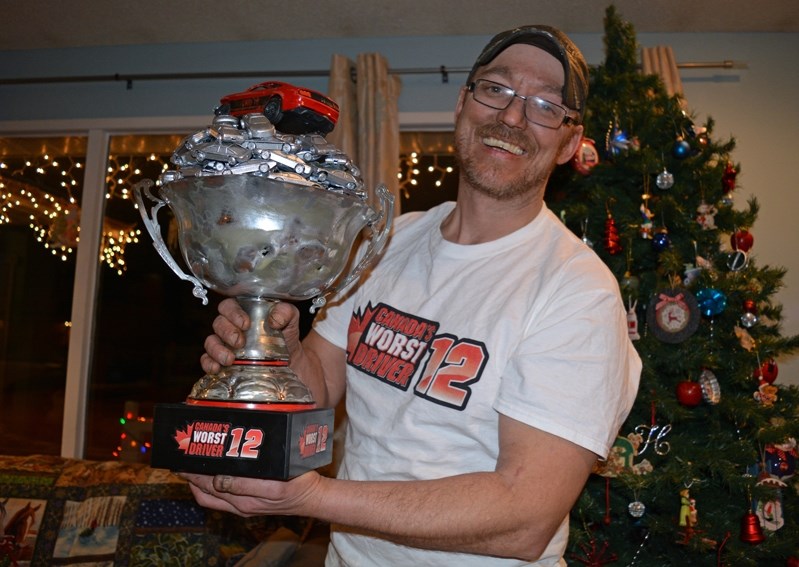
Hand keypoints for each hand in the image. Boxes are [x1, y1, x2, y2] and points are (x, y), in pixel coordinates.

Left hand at [179, 470, 322, 517]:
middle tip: (182, 459)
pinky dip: (210, 487)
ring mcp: (244, 507)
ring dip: (198, 482)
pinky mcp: (248, 506)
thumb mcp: (275, 482)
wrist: (312, 498)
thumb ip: (245, 483)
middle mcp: (241, 505)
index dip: (194, 473)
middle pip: (205, 493)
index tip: (184, 458)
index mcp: (245, 500)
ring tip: (191, 466)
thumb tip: (219, 479)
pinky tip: (211, 474)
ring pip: (211, 497)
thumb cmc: (298, 485)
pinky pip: (221, 499)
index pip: (210, 487)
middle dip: (190, 476)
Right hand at [200, 298, 302, 373]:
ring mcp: (224, 344)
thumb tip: (274, 319)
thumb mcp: (291, 320)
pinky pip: (207, 360)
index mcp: (243, 312)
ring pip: (210, 342)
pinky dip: (208, 364)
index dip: (233, 313)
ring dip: (217, 350)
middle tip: (240, 342)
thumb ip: (286, 312)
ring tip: (230, 359)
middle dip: (227, 332)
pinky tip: (217, 368)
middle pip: (218, 323)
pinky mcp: (221, 361)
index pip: (228, 306)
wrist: (289, 361)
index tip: (246, 324)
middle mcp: (230, 326)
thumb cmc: (285, 335)